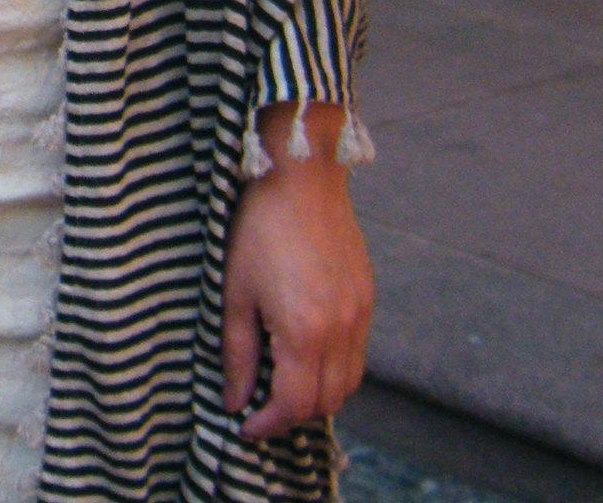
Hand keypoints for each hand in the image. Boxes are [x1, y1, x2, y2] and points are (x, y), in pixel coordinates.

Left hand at [221, 108, 374, 441]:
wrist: (301, 177)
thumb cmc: (258, 228)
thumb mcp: (235, 292)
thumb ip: (236, 352)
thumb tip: (235, 398)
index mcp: (305, 332)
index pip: (294, 404)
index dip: (268, 424)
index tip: (245, 425)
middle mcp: (342, 330)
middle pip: (327, 402)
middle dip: (292, 414)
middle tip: (259, 407)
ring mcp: (361, 315)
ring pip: (348, 382)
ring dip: (318, 394)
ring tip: (281, 383)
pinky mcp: (368, 298)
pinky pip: (358, 354)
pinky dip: (335, 368)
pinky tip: (305, 353)